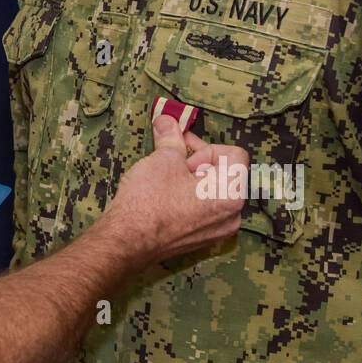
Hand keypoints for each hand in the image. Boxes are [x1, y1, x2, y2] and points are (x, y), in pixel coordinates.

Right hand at [100, 113, 245, 264]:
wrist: (126, 240)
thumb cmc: (147, 202)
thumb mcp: (162, 159)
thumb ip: (172, 138)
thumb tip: (168, 122)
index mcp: (230, 193)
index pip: (235, 154)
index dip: (207, 147)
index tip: (183, 150)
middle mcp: (232, 215)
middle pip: (225, 172)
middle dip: (198, 160)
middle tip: (171, 158)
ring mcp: (218, 229)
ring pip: (214, 190)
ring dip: (193, 178)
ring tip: (167, 179)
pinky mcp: (203, 238)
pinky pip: (205, 208)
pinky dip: (191, 196)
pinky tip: (167, 195)